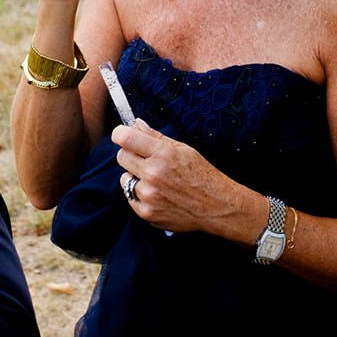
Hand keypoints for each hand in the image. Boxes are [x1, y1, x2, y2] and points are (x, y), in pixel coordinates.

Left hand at [112, 120, 247, 236]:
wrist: (216, 206)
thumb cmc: (202, 175)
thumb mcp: (183, 149)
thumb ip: (156, 136)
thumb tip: (135, 123)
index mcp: (163, 154)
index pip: (125, 138)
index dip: (120, 134)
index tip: (122, 135)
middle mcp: (153, 174)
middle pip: (121, 157)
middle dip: (130, 155)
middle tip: (145, 159)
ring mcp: (149, 195)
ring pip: (125, 179)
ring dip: (135, 177)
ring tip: (156, 181)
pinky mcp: (146, 213)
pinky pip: (131, 198)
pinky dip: (140, 195)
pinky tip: (158, 195)